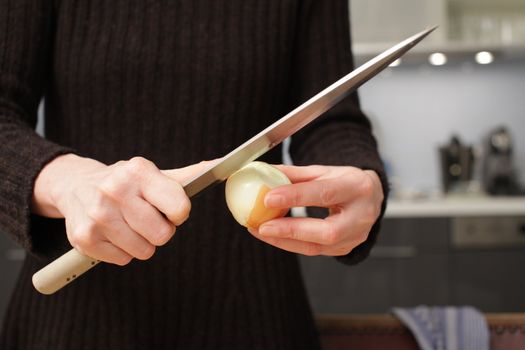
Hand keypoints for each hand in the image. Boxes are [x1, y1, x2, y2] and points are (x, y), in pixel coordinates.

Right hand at [33, 154, 215, 264]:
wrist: (75, 185)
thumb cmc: (125, 182)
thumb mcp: (154, 174)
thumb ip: (189, 175)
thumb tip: (219, 165)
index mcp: (138, 171)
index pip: (180, 208)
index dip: (179, 213)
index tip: (170, 210)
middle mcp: (115, 190)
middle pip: (162, 235)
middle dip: (160, 230)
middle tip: (146, 217)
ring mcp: (97, 215)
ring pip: (144, 251)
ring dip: (141, 242)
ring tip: (128, 224)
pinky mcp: (84, 238)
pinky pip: (124, 259)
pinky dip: (122, 251)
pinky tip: (113, 232)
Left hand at [248, 165, 383, 256]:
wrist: (371, 197)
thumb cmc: (346, 182)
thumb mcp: (325, 171)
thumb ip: (296, 174)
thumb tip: (266, 173)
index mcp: (357, 188)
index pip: (325, 193)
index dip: (295, 197)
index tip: (268, 198)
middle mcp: (362, 216)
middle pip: (327, 231)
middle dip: (291, 230)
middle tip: (263, 226)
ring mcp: (356, 236)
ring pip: (319, 247)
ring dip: (285, 240)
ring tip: (261, 231)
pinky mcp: (346, 249)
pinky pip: (315, 251)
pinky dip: (291, 244)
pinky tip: (274, 235)